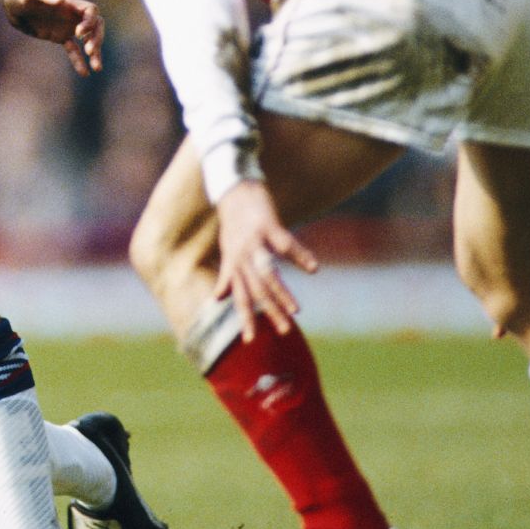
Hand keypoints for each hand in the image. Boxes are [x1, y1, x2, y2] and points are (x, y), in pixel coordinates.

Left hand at [0, 0, 104, 75]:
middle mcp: (72, 15)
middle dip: (97, 38)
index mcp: (69, 3)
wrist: (11, 5)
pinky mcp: (59, 37)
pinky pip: (73, 50)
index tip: (79, 33)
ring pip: (88, 40)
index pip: (91, 11)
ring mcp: (67, 27)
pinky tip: (84, 73)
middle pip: (96, 26)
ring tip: (97, 68)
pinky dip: (79, 61)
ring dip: (95, 52)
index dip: (90, 22)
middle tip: (90, 51)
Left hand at [212, 179, 318, 339]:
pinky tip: (313, 267)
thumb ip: (226, 276)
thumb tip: (216, 299)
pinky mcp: (267, 225)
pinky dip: (299, 255)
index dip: (245, 318)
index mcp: (234, 264)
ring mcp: (254, 241)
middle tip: (285, 332)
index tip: (250, 341)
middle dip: (270, 312)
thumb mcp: (226, 251)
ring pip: (268, 272)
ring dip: (282, 292)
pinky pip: (285, 243)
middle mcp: (241, 256)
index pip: (240, 297)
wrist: (231, 187)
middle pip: (257, 290)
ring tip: (296, 310)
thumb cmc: (232, 221)